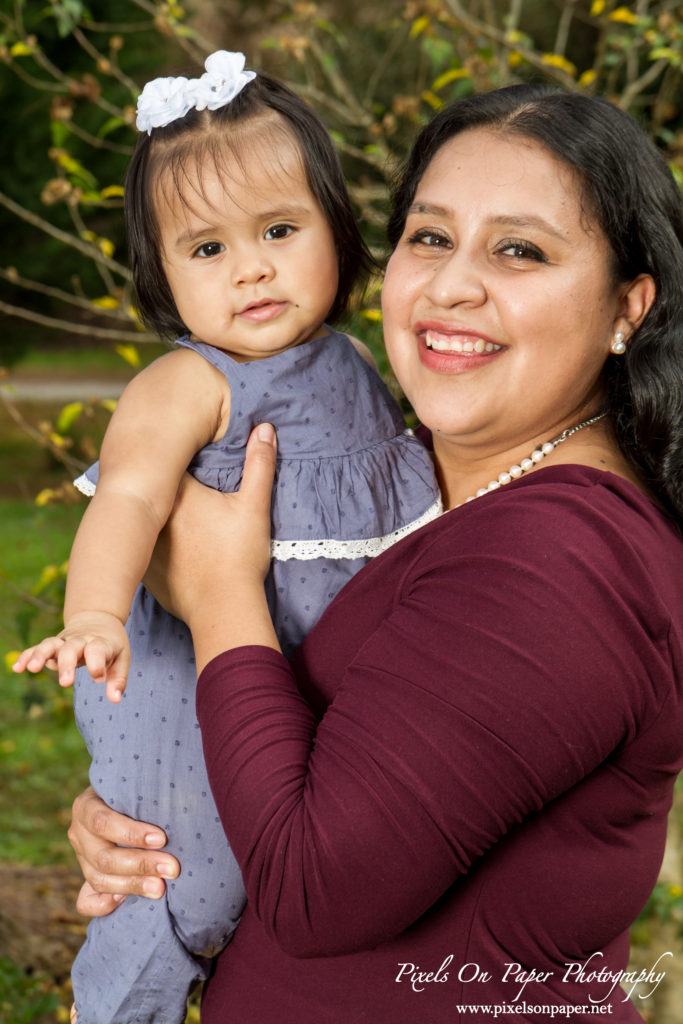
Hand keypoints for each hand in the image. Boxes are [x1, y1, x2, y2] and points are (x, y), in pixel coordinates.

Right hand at [12, 611, 129, 703]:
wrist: (98, 618)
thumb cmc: (111, 644)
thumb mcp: (121, 658)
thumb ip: (118, 680)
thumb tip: (115, 700)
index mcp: (100, 642)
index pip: (97, 649)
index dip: (97, 663)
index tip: (98, 678)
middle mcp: (81, 640)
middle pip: (71, 648)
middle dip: (67, 664)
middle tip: (66, 683)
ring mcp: (65, 641)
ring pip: (51, 644)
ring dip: (41, 655)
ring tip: (33, 669)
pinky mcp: (53, 644)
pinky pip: (37, 648)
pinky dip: (27, 655)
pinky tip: (17, 667)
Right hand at [68, 786, 179, 914]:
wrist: (122, 801)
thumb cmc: (136, 792)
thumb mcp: (133, 789)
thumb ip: (141, 800)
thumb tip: (167, 816)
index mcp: (86, 806)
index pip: (103, 822)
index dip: (131, 833)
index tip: (162, 838)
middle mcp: (79, 833)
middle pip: (105, 856)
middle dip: (141, 864)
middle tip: (172, 868)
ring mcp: (81, 858)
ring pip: (100, 879)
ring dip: (132, 885)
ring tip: (160, 887)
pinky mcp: (86, 880)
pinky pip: (86, 902)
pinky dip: (105, 905)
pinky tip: (125, 903)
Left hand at [145, 422, 276, 625]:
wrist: (222, 608)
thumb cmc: (238, 555)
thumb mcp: (254, 506)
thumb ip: (259, 464)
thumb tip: (264, 428)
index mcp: (177, 493)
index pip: (165, 462)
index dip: (173, 456)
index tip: (182, 453)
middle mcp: (152, 516)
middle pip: (150, 490)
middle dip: (159, 485)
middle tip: (171, 480)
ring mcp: (145, 546)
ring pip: (142, 522)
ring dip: (151, 517)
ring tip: (163, 512)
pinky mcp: (145, 572)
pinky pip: (143, 551)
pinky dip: (151, 547)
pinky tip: (165, 548)